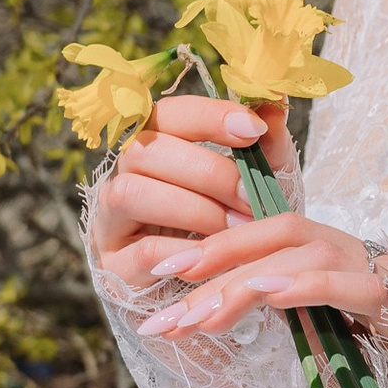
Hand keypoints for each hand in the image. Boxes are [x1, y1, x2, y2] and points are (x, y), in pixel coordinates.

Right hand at [91, 95, 387, 337]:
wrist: (216, 287)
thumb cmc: (234, 222)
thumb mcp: (259, 183)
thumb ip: (267, 145)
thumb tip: (275, 100)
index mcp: (156, 144)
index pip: (167, 112)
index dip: (208, 115)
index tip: (253, 128)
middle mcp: (124, 174)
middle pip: (145, 150)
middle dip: (208, 172)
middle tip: (253, 198)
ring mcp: (112, 220)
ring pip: (131, 193)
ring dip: (193, 210)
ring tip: (236, 228)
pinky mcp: (114, 265)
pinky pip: (141, 251)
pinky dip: (184, 253)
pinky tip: (215, 259)